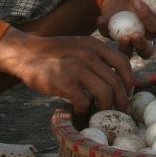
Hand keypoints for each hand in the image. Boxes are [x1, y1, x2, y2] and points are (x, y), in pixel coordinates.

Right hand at [0, 28, 136, 113]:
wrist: (25, 53)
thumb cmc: (53, 52)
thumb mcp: (79, 45)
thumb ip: (96, 55)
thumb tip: (115, 76)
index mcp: (95, 46)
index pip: (123, 62)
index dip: (129, 80)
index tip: (128, 92)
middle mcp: (89, 55)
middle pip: (116, 82)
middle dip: (122, 100)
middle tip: (121, 110)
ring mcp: (77, 69)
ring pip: (105, 93)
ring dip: (106, 106)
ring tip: (101, 111)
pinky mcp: (64, 82)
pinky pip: (84, 101)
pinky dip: (84, 109)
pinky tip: (79, 109)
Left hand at [97, 0, 155, 57]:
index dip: (150, 20)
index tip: (139, 4)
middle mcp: (143, 36)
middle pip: (146, 51)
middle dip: (141, 46)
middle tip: (134, 36)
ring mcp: (126, 37)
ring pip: (128, 53)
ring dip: (125, 48)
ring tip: (121, 37)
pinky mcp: (110, 34)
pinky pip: (106, 36)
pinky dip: (103, 29)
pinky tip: (101, 18)